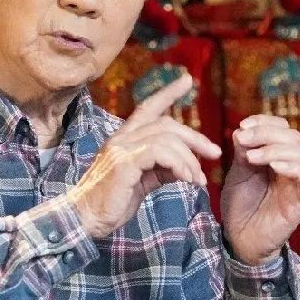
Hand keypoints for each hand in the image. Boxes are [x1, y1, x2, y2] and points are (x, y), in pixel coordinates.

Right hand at [72, 73, 221, 239]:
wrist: (84, 219)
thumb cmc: (111, 203)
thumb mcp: (142, 183)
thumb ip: (162, 170)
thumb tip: (187, 167)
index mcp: (124, 139)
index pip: (148, 108)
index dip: (168, 93)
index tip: (188, 80)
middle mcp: (121, 138)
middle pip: (165, 124)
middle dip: (195, 137)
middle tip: (215, 153)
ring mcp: (120, 148)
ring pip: (166, 138)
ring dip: (188, 159)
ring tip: (197, 180)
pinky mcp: (123, 162)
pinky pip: (159, 153)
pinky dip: (179, 164)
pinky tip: (187, 179)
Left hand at [220, 115, 299, 264]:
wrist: (240, 238)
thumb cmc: (240, 205)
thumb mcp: (237, 173)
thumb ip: (242, 152)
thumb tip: (241, 129)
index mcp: (276, 155)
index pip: (281, 128)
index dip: (265, 122)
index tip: (243, 125)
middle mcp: (291, 165)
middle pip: (293, 137)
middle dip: (266, 133)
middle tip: (242, 139)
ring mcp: (299, 182)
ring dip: (275, 149)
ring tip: (251, 157)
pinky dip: (293, 168)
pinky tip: (273, 167)